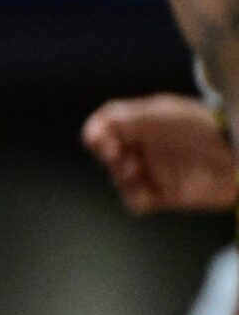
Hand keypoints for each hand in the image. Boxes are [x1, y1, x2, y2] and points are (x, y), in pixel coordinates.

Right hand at [83, 95, 237, 214]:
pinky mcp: (165, 195)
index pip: (107, 126)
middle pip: (109, 153)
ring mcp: (155, 171)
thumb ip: (125, 118)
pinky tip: (144, 191)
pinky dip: (135, 197)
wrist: (237, 156)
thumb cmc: (202, 127)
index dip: (97, 133)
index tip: (96, 138)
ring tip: (136, 170)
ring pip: (119, 178)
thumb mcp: (163, 113)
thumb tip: (91, 130)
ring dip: (121, 176)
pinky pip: (137, 201)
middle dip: (109, 155)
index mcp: (145, 124)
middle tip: (118, 155)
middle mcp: (148, 147)